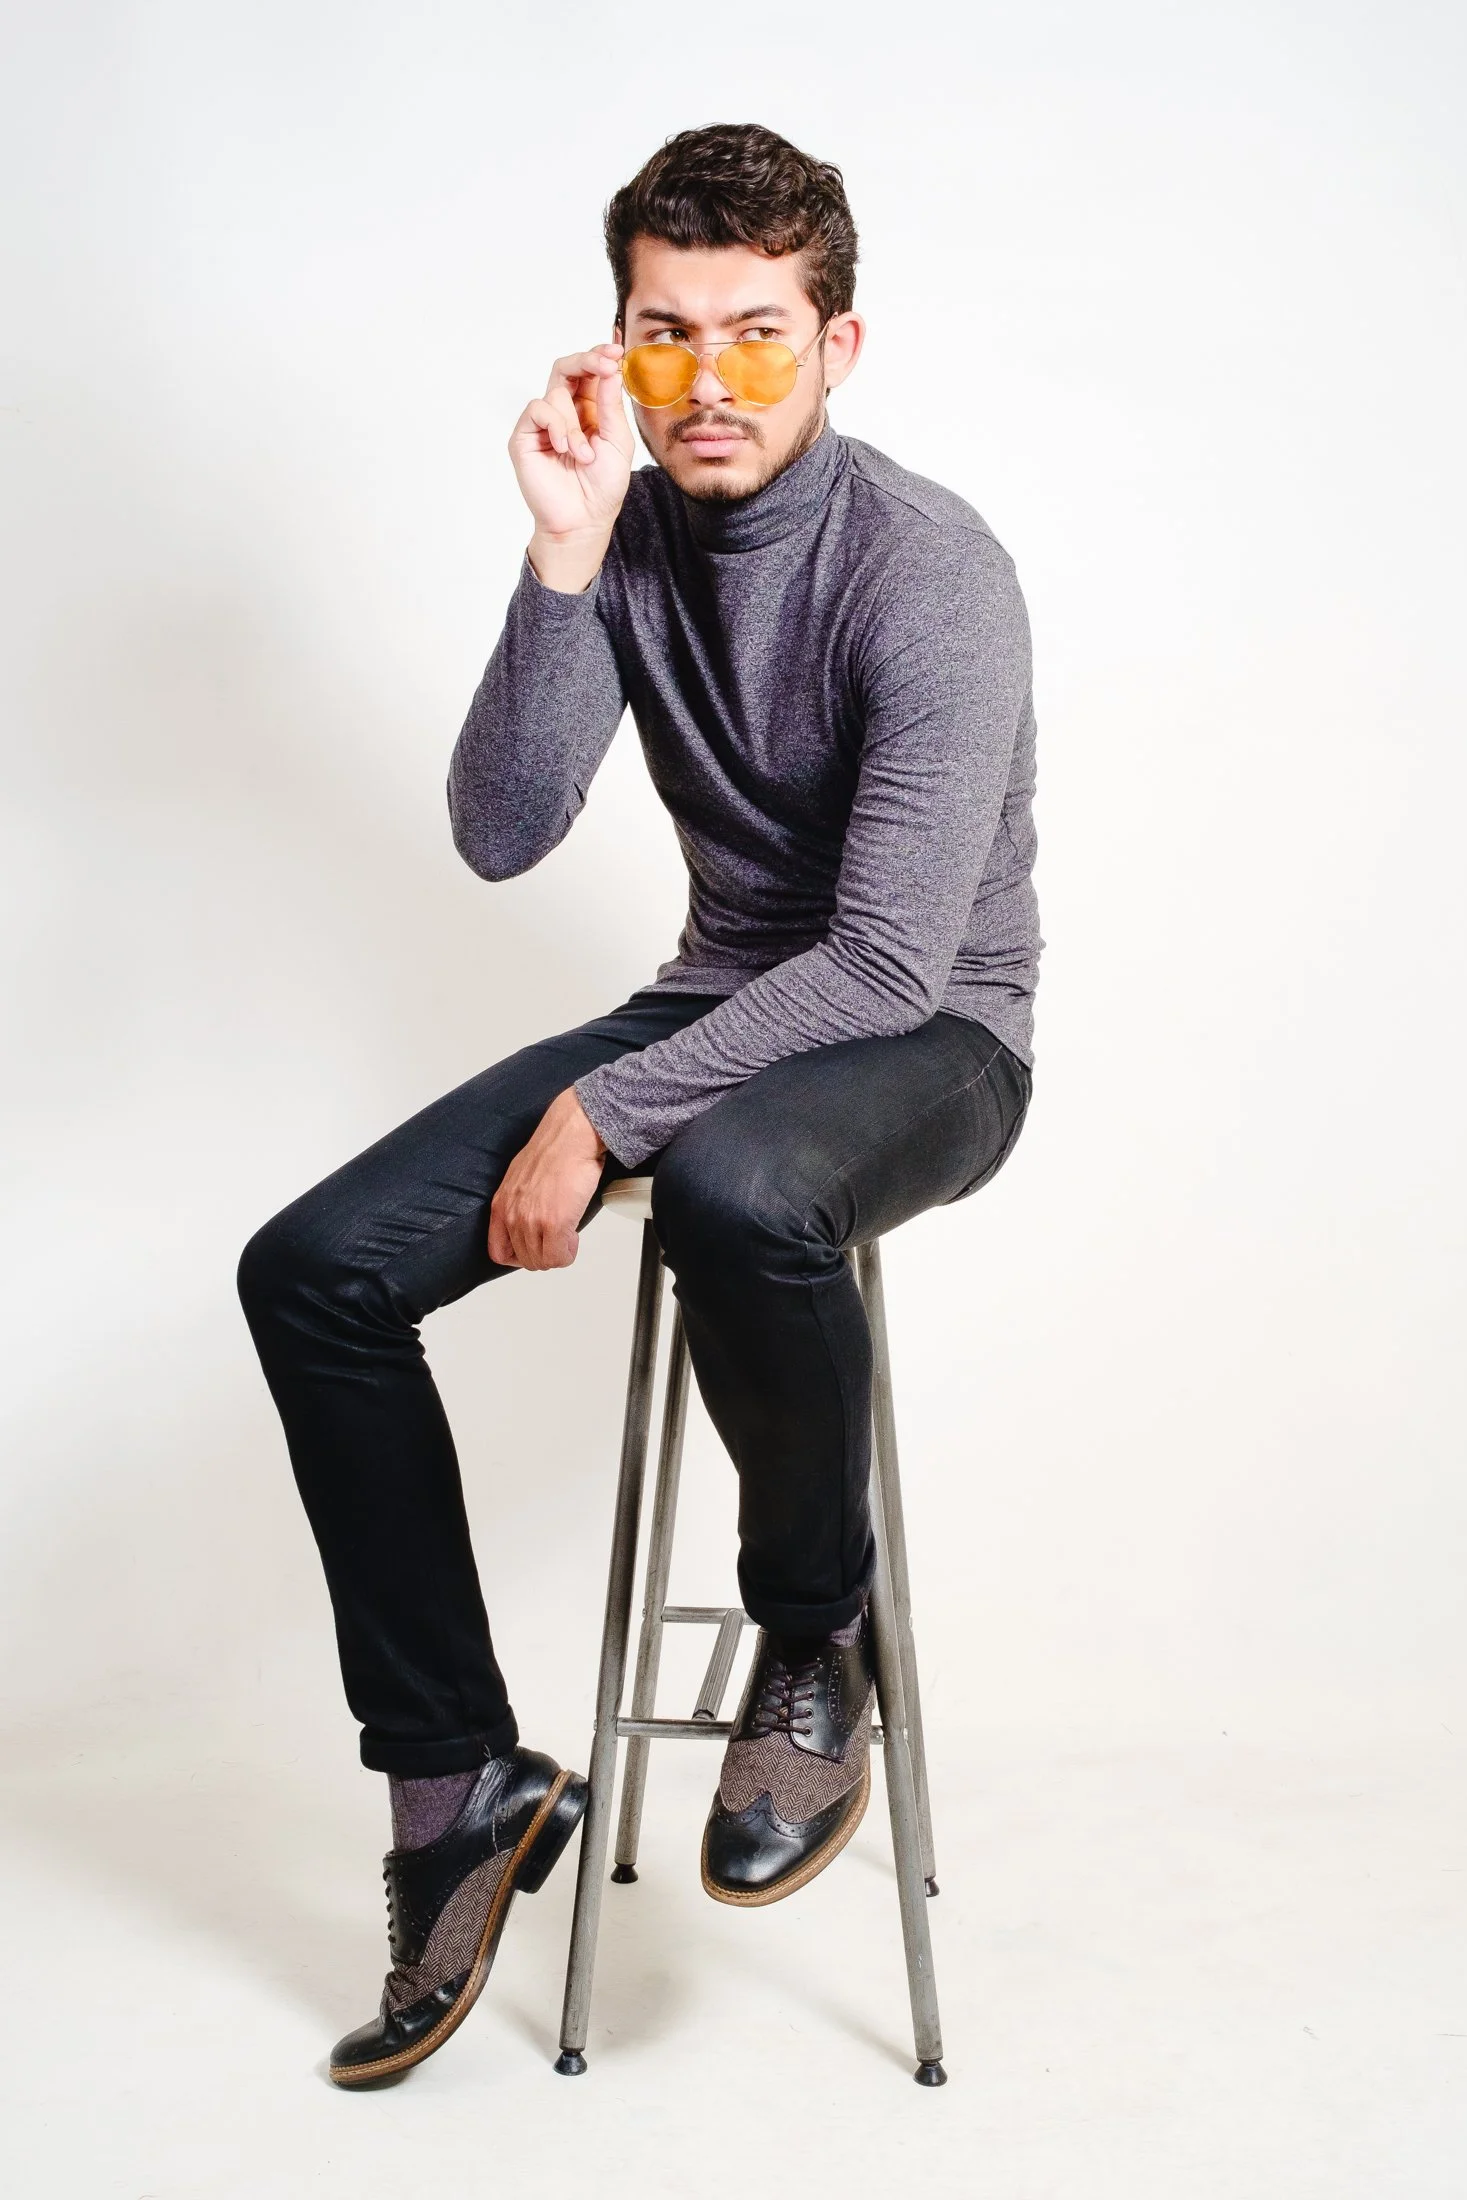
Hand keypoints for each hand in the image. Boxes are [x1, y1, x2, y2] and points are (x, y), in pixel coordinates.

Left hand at [489, 1088, 607, 1270]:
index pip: (498, 1252)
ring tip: (568, 1235)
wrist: (570, 1137)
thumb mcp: (519, 1180)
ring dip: (559, 1253)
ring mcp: (532, 1221)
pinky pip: (560, 1257)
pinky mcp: (554, 1223)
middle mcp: (513, 1215)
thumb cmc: (552, 1151)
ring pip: (543, 1261)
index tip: (533, 1249)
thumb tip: (528, 1221)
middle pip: (526, 1260)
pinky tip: (574, 1235)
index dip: (519, 1256)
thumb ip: (517, 1204)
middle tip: (558, 1239)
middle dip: (545, 1254)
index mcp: (501, 1205)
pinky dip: (569, 1252)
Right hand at [509, 343, 632, 586]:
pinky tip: (564, 448)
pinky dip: (555, 425)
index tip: (617, 350)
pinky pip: (537, 410)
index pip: (590, 372)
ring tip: (584, 454)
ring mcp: (543, 424)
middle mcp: (565, 412)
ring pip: (555, 392)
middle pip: (566, 368)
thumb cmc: (603, 486)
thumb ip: (612, 405)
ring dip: (574, 423)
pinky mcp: (525, 436)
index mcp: (589, 409)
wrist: (583, 520)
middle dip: (587, 360)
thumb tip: (610, 368)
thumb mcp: (617, 441)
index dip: (600, 357)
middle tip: (605, 362)